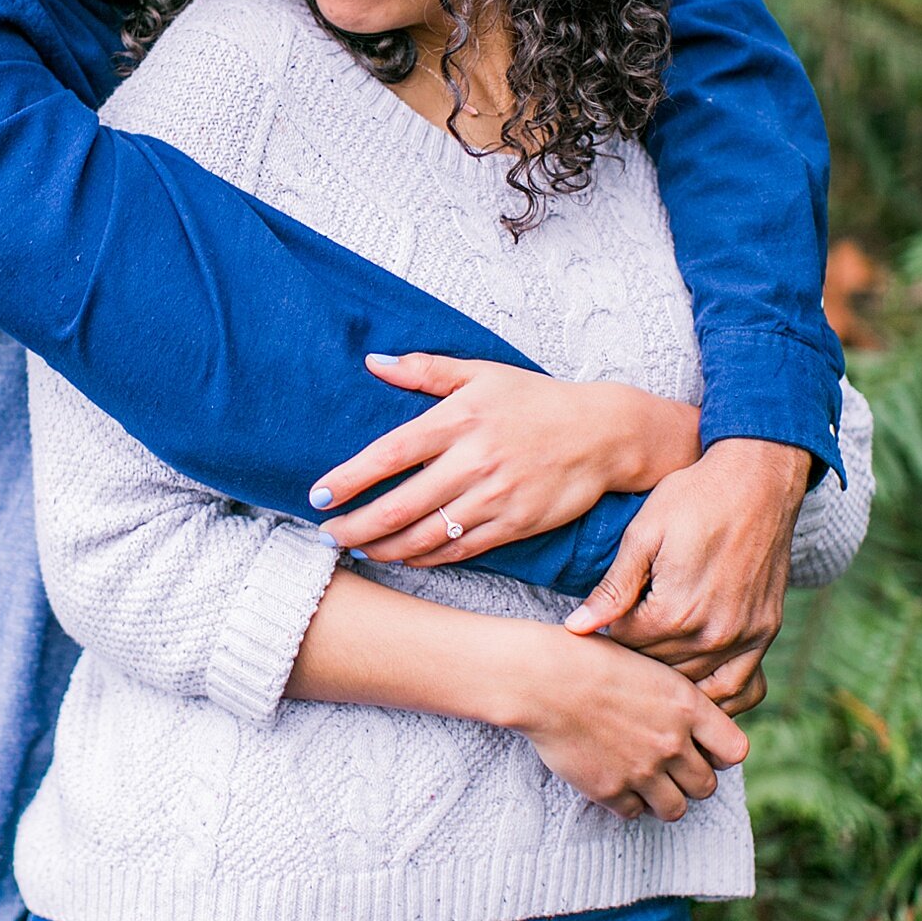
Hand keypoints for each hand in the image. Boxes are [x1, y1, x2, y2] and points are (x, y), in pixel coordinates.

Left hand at [310, 354, 700, 564]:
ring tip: (356, 550)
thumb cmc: (536, 399)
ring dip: (385, 548)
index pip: (390, 454)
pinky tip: (403, 558)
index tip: (318, 495)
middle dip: (356, 526)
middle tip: (327, 535)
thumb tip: (374, 362)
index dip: (350, 478)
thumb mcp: (483, 373)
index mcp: (459, 419)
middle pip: (400, 504)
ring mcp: (495, 497)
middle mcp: (474, 461)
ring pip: (427, 534)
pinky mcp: (515, 524)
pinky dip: (426, 558)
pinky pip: (460, 550)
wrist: (603, 433)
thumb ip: (426, 370)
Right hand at [507, 622, 749, 820]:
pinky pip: (633, 813)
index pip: (735, 750)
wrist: (542, 678)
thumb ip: (676, 700)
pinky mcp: (611, 790)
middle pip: (706, 786)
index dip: (720, 753)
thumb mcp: (647, 667)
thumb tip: (690, 725)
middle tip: (667, 767)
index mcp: (687, 706)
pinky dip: (626, 802)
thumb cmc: (589, 660)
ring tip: (644, 781)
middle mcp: (672, 742)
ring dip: (663, 799)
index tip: (702, 749)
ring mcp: (643, 770)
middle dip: (690, 780)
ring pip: (675, 809)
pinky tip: (612, 778)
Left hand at [563, 439, 812, 713]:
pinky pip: (744, 687)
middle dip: (636, 653)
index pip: (625, 645)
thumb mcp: (643, 535)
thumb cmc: (694, 498)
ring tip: (652, 652)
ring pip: (695, 681)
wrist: (758, 479)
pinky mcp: (767, 632)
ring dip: (670, 673)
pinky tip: (696, 685)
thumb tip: (576, 628)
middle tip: (623, 633)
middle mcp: (713, 634)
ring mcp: (746, 637)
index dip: (608, 629)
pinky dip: (719, 694)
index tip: (603, 614)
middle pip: (658, 667)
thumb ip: (613, 589)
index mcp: (675, 611)